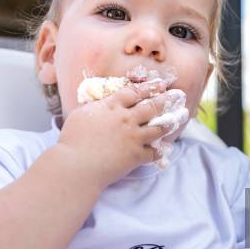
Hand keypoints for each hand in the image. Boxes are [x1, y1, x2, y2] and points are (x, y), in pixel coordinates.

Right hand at [57, 81, 173, 188]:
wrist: (77, 165)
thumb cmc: (72, 140)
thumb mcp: (81, 114)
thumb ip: (96, 107)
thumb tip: (102, 103)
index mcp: (112, 107)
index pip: (135, 92)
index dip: (149, 86)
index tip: (159, 83)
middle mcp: (126, 119)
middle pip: (151, 106)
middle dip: (165, 100)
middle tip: (176, 95)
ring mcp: (133, 137)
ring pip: (157, 128)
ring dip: (168, 124)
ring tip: (175, 120)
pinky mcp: (136, 156)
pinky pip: (153, 153)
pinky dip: (159, 152)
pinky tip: (163, 151)